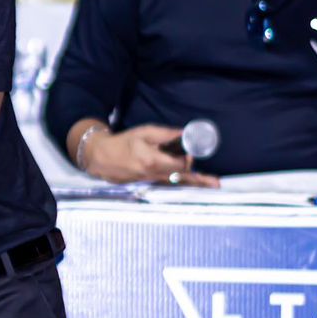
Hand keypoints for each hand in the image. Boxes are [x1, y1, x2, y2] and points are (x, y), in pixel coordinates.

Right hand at [83, 125, 219, 186]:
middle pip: (181, 177)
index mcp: (152, 161)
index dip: (187, 158)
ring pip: (177, 183)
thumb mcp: (144, 132)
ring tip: (212, 185)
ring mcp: (151, 182)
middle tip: (215, 183)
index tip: (189, 150)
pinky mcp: (148, 185)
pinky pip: (169, 184)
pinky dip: (182, 184)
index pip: (179, 164)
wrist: (102, 157)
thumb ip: (166, 134)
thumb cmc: (123, 142)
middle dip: (197, 177)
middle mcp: (154, 175)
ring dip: (194, 183)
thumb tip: (185, 134)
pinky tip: (194, 184)